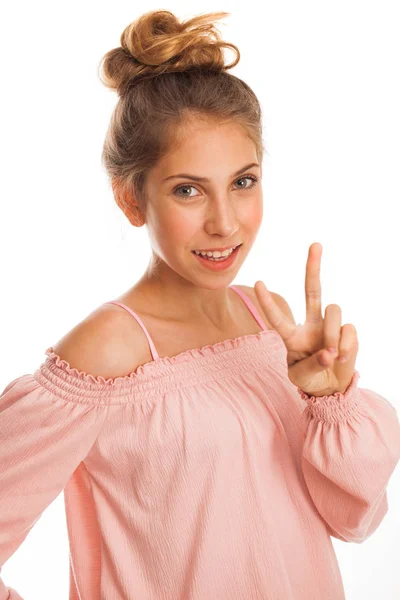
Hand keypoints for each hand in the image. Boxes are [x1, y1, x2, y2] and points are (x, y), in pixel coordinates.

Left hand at [254, 242, 358, 396]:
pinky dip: (347, 346)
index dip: (268, 301)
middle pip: (312, 290)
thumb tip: (329, 352)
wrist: (331, 387)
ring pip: (334, 311)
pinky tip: (343, 356)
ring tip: (332, 355)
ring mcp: (329, 326)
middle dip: (313, 267)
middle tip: (315, 243)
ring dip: (333, 335)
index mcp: (292, 336)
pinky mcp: (348, 331)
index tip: (258, 281)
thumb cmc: (310, 379)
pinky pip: (349, 329)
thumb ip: (313, 366)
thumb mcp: (302, 378)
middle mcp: (310, 325)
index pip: (278, 317)